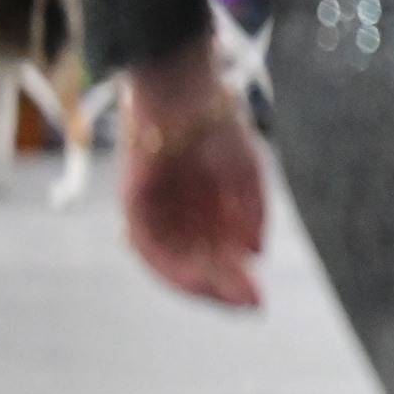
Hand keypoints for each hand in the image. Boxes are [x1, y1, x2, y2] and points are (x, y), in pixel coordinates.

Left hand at [121, 36, 266, 307]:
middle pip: (196, 262)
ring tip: (229, 295)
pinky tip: (199, 277)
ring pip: (172, 261)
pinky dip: (172, 266)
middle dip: (223, 287)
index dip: (235, 279)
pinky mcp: (134, 205)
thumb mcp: (248, 171)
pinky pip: (149, 247)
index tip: (259, 298)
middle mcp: (177, 213)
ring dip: (200, 283)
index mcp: (203, 205)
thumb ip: (252, 212)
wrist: (184, 89)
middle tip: (253, 305)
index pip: (215, 254)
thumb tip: (255, 253)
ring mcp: (154, 210)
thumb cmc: (217, 122)